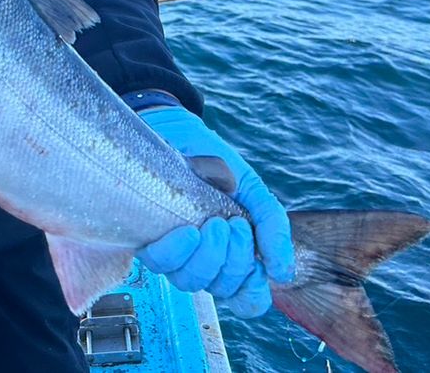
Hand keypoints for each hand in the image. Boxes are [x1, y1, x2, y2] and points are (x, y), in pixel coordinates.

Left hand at [136, 106, 294, 317]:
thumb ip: (272, 224)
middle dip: (234, 260)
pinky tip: (188, 232)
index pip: (245, 298)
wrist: (177, 131)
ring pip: (191, 282)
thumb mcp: (251, 188)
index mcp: (231, 253)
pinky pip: (160, 263)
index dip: (252, 292)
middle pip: (221, 288)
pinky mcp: (147, 239)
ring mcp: (174, 253)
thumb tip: (283, 273)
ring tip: (214, 223)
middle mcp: (202, 260)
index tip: (258, 265)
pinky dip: (178, 252)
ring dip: (209, 257)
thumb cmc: (214, 162)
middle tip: (235, 224)